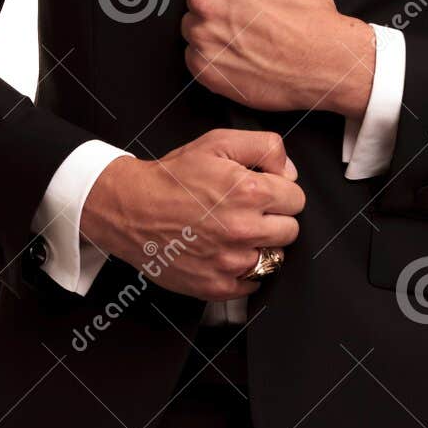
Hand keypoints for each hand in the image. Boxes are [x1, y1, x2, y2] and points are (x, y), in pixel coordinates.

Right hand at [79, 128, 304, 301]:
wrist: (131, 209)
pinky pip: (253, 283)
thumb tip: (290, 172)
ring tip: (234, 232)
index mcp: (249, 192)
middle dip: (274, 218)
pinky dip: (244, 271)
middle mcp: (243, 229)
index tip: (262, 191)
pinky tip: (225, 253)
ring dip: (260, 245)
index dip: (281, 191)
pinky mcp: (217, 285)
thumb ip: (265, 147)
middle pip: (291, 230)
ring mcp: (230, 261)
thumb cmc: (173, 177)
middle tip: (248, 211)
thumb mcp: (218, 142)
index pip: (297, 198)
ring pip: (274, 258)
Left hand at [180, 0, 375, 116]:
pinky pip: (196, 56)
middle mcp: (207, 5)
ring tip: (248, 33)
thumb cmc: (307, 15)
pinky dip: (214, 55)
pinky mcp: (205, 69)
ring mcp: (203, 39)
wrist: (321, 60)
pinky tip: (241, 51)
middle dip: (221, 1)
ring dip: (215, 28)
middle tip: (251, 12)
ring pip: (196, 25)